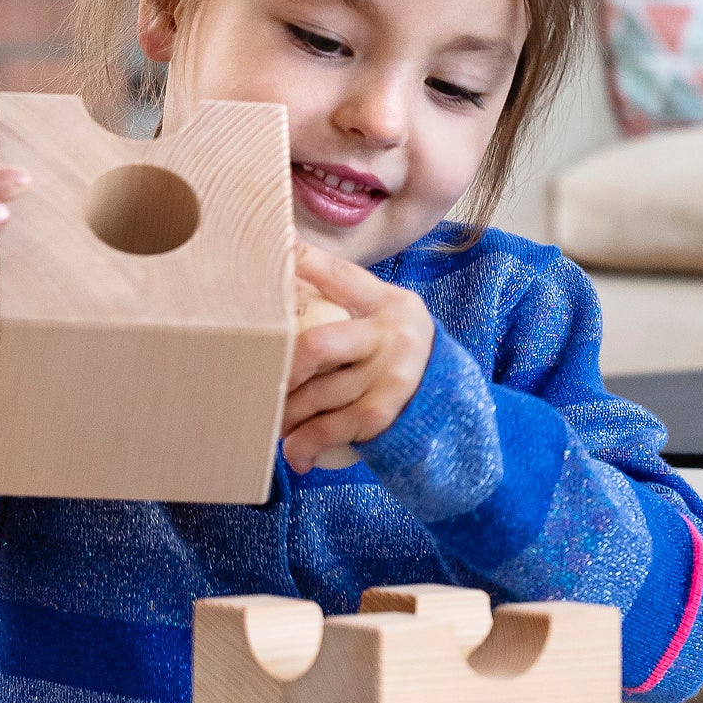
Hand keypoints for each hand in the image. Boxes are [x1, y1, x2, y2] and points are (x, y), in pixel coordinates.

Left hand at [284, 244, 433, 469]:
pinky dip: (306, 443)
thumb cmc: (396, 353)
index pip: (339, 275)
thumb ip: (341, 300)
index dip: (305, 261)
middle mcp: (390, 334)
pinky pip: (333, 428)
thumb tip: (282, 277)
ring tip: (266, 418)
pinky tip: (292, 454)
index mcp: (385, 301)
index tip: (278, 248)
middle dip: (280, 367)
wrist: (449, 399)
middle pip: (317, 345)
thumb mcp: (381, 316)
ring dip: (285, 412)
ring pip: (318, 394)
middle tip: (253, 378)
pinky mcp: (385, 413)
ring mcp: (390, 376)